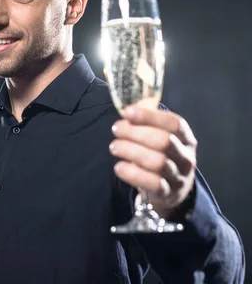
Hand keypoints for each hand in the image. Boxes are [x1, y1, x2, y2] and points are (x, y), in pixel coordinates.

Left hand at [109, 102, 196, 217]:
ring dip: (131, 151)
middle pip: (164, 141)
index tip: (128, 112)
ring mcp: (179, 177)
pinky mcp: (167, 193)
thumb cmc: (161, 156)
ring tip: (114, 146)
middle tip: (116, 129)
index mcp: (186, 138)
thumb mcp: (160, 137)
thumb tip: (131, 107)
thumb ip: (148, 121)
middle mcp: (186, 157)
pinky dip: (133, 174)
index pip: (174, 123)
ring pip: (158, 162)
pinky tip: (119, 167)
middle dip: (136, 133)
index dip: (150, 116)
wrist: (172, 191)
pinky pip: (152, 183)